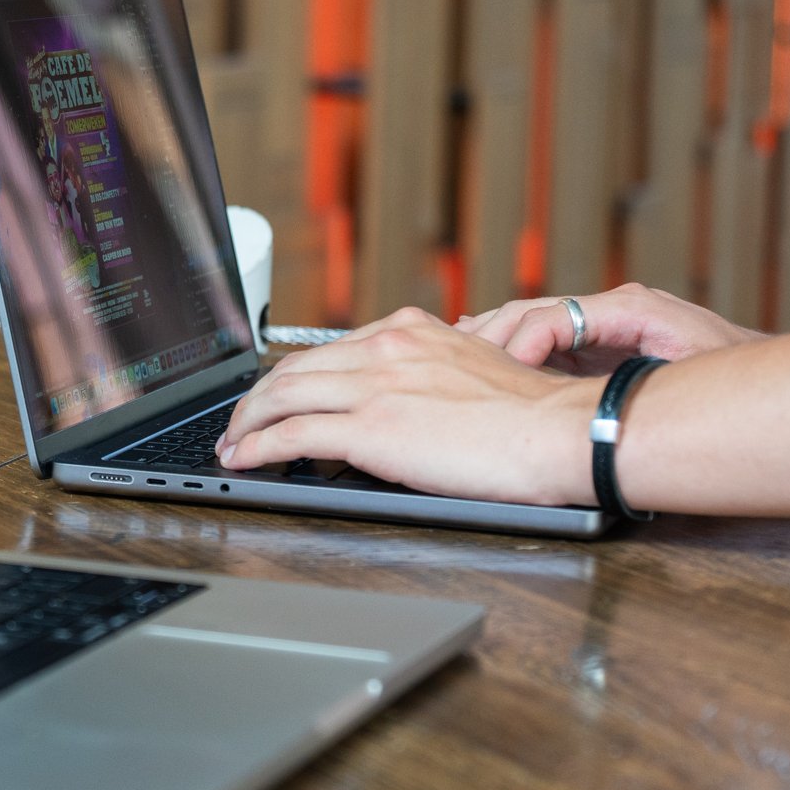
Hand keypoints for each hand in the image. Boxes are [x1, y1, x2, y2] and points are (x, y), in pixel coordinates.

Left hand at [214, 307, 599, 504]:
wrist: (558, 432)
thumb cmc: (533, 416)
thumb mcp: (474, 367)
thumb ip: (432, 372)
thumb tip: (409, 398)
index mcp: (412, 330)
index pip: (330, 348)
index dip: (292, 374)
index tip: (277, 392)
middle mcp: (386, 348)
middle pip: (293, 368)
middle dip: (257, 398)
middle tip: (239, 421)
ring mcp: (374, 386)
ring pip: (282, 396)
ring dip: (246, 423)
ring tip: (231, 443)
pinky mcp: (369, 429)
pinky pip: (291, 436)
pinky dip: (258, 447)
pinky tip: (243, 459)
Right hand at [456, 282, 762, 374]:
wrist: (767, 387)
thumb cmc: (732, 378)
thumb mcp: (684, 372)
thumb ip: (631, 372)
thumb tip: (579, 386)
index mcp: (628, 307)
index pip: (551, 316)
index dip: (518, 342)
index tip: (497, 372)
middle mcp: (612, 309)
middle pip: (531, 312)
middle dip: (490, 336)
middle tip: (453, 360)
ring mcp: (605, 325)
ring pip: (532, 322)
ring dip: (494, 340)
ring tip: (453, 355)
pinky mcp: (602, 345)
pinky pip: (547, 342)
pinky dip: (513, 350)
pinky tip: (482, 360)